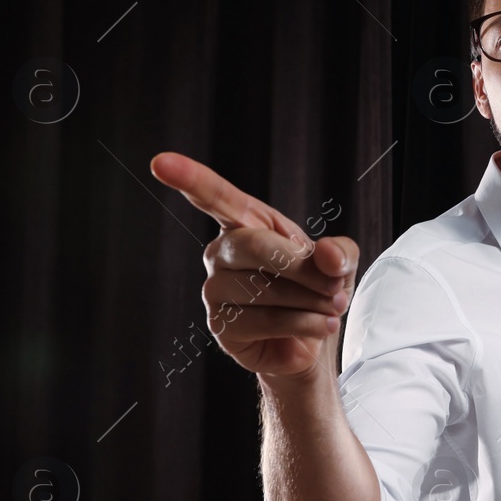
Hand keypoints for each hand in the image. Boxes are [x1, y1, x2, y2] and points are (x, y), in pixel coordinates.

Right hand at [149, 152, 358, 380]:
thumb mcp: (338, 262)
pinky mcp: (220, 325)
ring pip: (266, 289)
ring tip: (331, 308)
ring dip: (313, 301)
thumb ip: (339, 251)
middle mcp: (221, 252)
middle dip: (304, 269)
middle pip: (255, 246)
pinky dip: (305, 324)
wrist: (312, 339)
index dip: (190, 179)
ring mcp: (215, 289)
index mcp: (245, 224)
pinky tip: (318, 326)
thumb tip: (325, 254)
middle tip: (335, 286)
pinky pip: (266, 320)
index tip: (161, 162)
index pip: (216, 197)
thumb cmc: (317, 290)